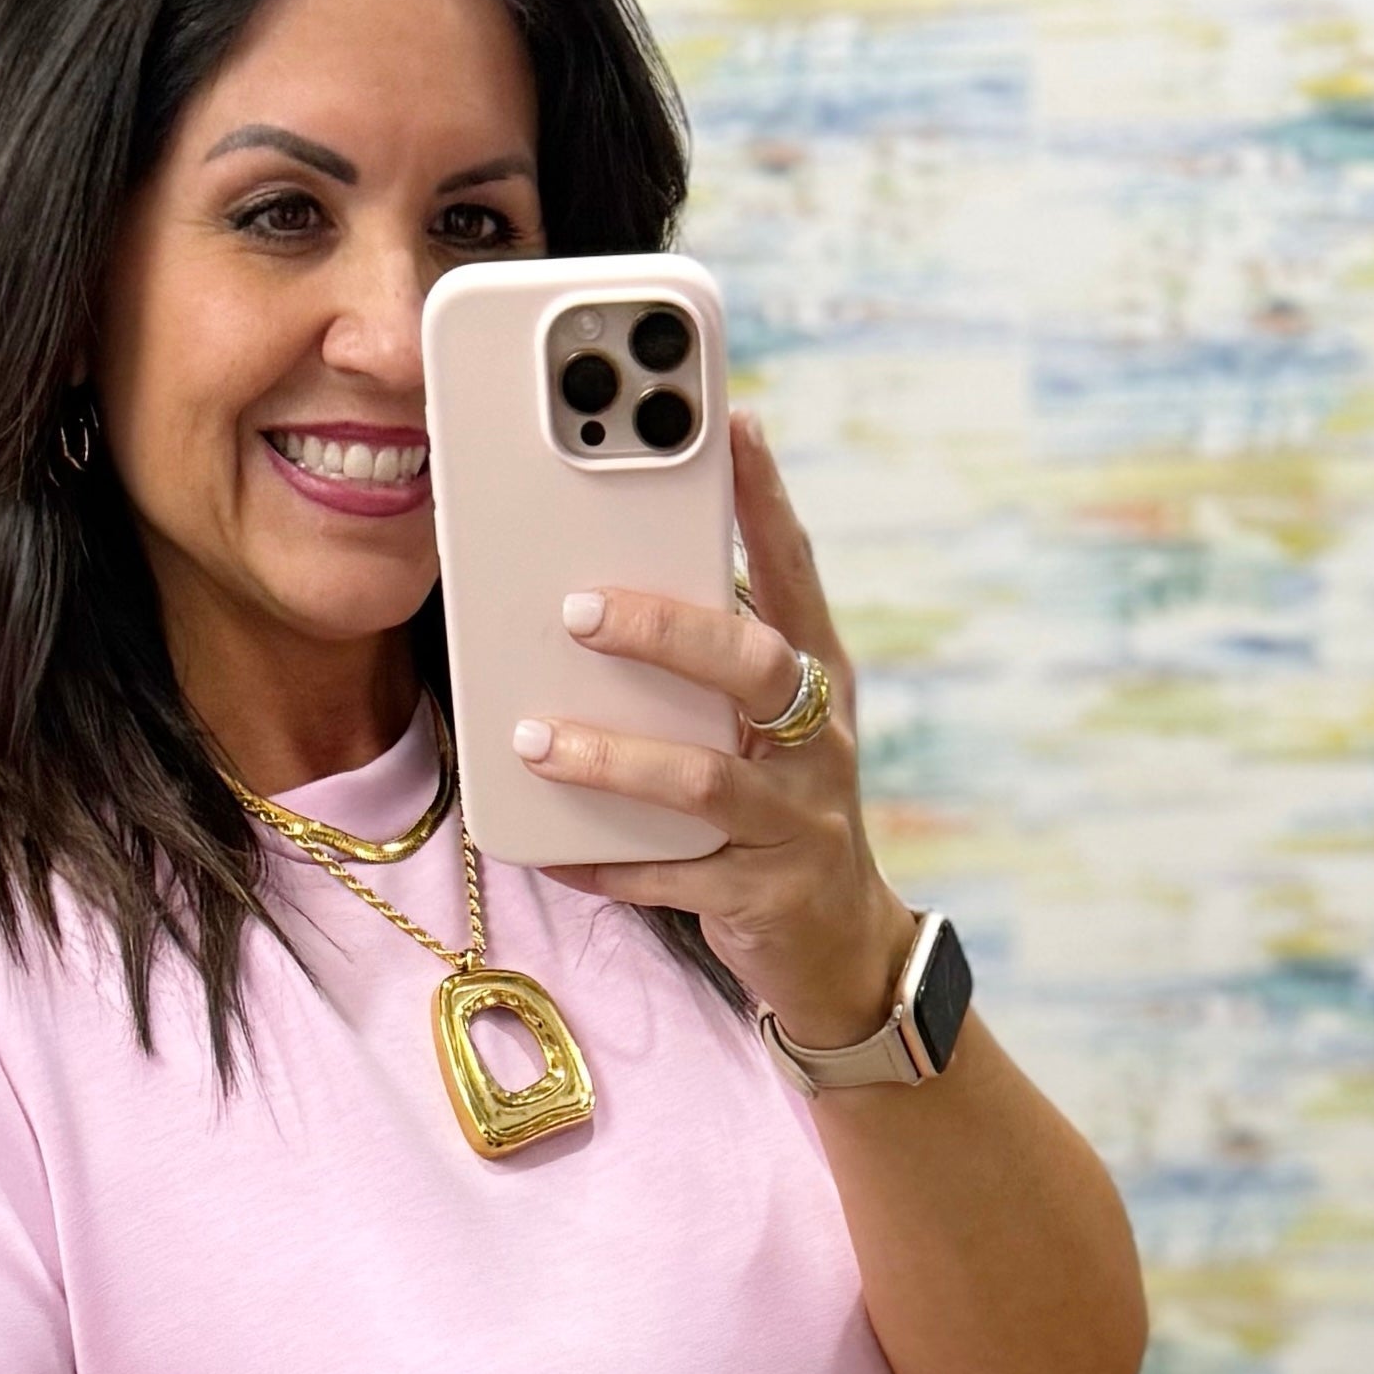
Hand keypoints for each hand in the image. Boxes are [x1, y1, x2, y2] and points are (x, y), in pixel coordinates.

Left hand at [517, 409, 913, 1056]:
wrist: (838, 948)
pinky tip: (551, 849)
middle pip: (752, 666)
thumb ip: (709, 668)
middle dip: (666, 631)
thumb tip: (601, 594)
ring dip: (612, 758)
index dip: (765, 500)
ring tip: (535, 740)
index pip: (797, 572)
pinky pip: (674, 877)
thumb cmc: (778, 812)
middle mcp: (819, 742)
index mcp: (817, 679)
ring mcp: (798, 822)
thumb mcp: (763, 730)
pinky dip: (607, 864)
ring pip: (704, 781)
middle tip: (578, 610)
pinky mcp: (764, 897)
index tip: (733, 424)